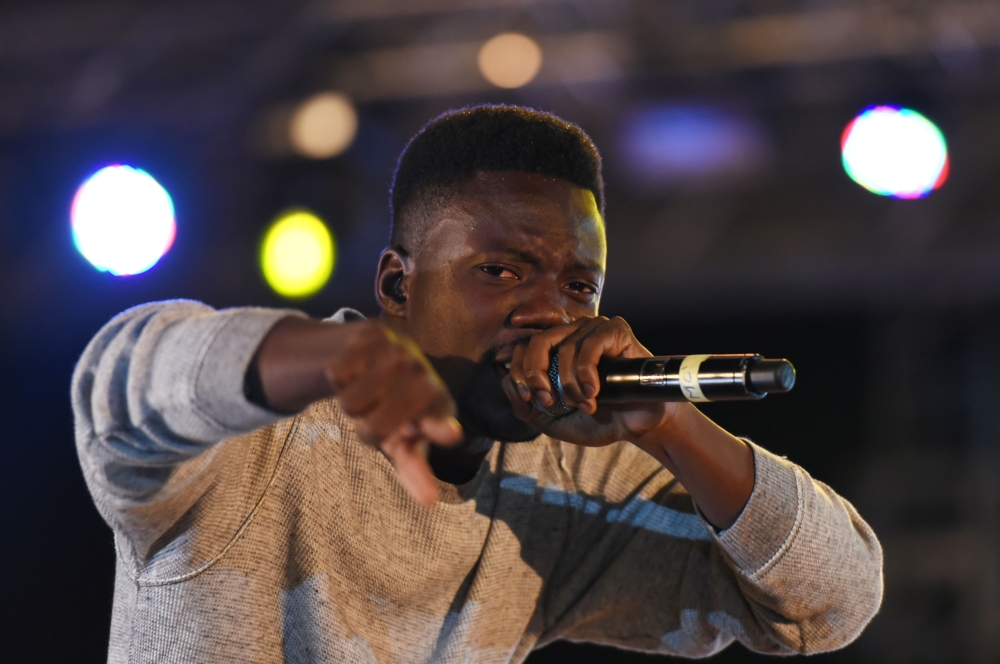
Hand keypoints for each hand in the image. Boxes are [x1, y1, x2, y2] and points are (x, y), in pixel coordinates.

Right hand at [255, 317, 462, 505]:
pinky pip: (336, 375)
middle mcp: (422, 373)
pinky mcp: (371, 333)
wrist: (370, 355)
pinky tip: (354, 368)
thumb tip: (429, 503)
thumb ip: (415, 469)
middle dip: (367, 432)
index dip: (441, 427)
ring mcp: (397, 350)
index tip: (451, 434)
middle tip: (375, 418)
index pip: (437, 418)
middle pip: (377, 427)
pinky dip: (338, 378)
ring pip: (350, 402)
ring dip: (350, 404)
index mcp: (437, 404)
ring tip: (367, 391)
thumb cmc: (394, 408)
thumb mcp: (403, 437)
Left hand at [503, 316, 676, 446]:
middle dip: (535, 374)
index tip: (531, 399)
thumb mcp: (551, 420)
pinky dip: (587, 372)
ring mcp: (594, 328)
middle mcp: (572, 333)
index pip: (523, 348)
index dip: (519, 373)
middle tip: (548, 400)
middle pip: (537, 341)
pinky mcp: (616, 330)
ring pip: (566, 348)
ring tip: (585, 404)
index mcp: (554, 349)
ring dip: (570, 384)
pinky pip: (592, 344)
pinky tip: (594, 392)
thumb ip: (524, 406)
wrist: (635, 424)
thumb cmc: (596, 419)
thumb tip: (504, 380)